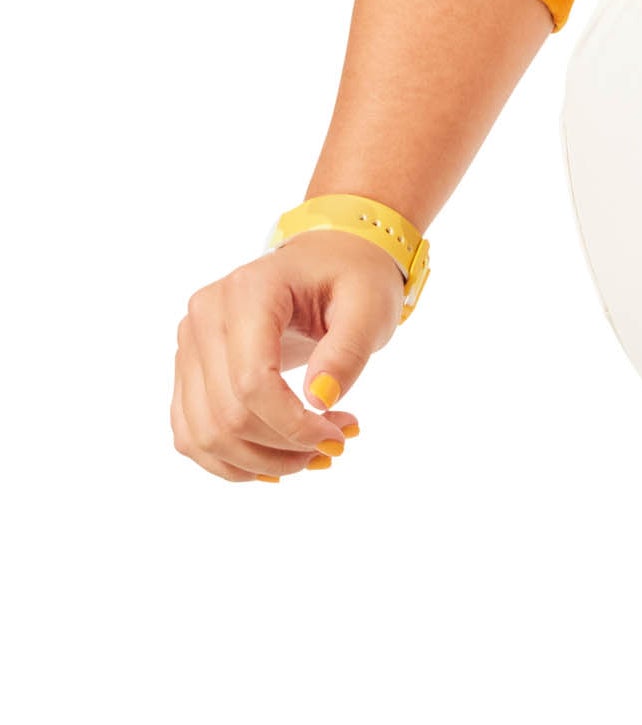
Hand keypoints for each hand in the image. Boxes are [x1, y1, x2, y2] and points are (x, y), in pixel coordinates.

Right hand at [171, 230, 403, 483]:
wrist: (328, 261)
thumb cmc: (352, 278)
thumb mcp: (370, 306)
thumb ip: (347, 351)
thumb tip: (318, 400)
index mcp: (248, 292)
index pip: (253, 382)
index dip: (294, 425)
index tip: (340, 435)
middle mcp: (204, 317)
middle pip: (226, 415)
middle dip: (284, 448)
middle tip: (335, 445)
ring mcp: (189, 345)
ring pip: (203, 435)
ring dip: (259, 463)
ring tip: (311, 454)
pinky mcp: (189, 370)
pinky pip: (191, 434)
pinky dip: (231, 461)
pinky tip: (275, 461)